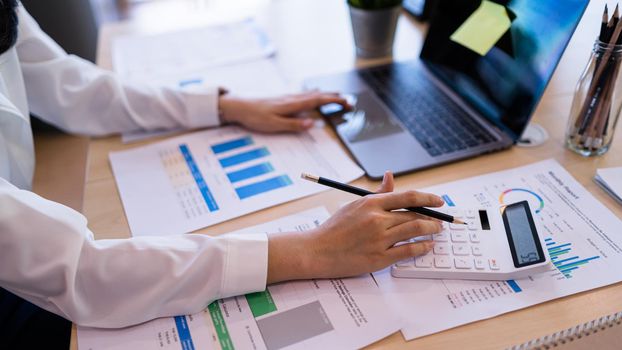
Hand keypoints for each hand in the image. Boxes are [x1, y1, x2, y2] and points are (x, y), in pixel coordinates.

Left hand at [219, 91, 349, 131]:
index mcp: (293, 105)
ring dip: (326, 94)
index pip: (318, 101)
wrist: (239, 105)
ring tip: (337, 95)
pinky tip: (315, 92)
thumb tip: (312, 123)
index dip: (333, 101)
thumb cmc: (255, 116)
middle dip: (334, 97)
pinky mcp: (283, 98)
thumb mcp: (274, 124)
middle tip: (349, 101)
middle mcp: (292, 98)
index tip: (347, 103)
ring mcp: (288, 97)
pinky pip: (304, 94)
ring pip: (312, 94)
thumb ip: (294, 124)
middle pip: (318, 96)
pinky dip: (315, 93)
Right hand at [267, 172, 443, 282]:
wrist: (317, 251)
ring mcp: (379, 240)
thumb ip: (377, 193)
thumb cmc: (335, 228)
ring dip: (431, 230)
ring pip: (415, 230)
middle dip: (432, 217)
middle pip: (414, 214)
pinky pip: (408, 251)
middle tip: (440, 219)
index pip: (407, 197)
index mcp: (371, 203)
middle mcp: (377, 220)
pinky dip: (422, 247)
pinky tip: (427, 245)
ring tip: (436, 231)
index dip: (428, 198)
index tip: (439, 201)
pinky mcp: (379, 258)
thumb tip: (391, 176)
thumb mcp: (355, 204)